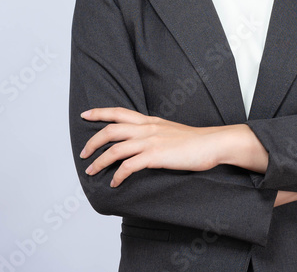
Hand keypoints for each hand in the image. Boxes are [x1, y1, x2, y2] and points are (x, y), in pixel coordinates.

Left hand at [80, 107, 224, 186]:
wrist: (212, 143)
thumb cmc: (195, 141)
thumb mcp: (170, 131)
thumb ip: (154, 134)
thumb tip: (142, 144)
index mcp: (150, 121)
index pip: (119, 112)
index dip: (99, 112)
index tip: (85, 114)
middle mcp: (147, 128)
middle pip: (111, 130)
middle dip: (93, 141)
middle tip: (83, 153)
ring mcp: (150, 142)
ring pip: (115, 149)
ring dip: (99, 161)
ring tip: (91, 171)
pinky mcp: (155, 156)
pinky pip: (129, 166)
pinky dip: (118, 175)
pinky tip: (115, 183)